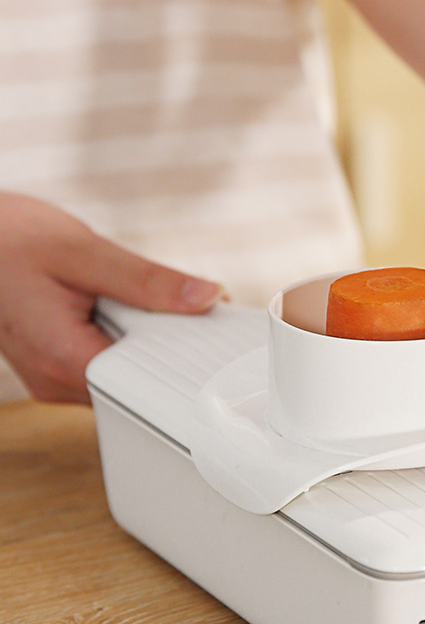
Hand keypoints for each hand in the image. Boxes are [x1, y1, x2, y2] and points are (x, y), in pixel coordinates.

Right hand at [0, 192, 224, 403]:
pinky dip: (119, 338)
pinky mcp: (54, 368)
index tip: (206, 328)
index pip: (147, 382)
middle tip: (168, 304)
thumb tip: (206, 297)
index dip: (183, 356)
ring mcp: (53, 380)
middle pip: (138, 381)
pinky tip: (110, 309)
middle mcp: (57, 382)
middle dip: (164, 344)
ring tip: (123, 300)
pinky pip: (104, 364)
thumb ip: (148, 281)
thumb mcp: (84, 252)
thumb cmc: (8, 241)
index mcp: (65, 360)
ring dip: (140, 340)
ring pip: (123, 373)